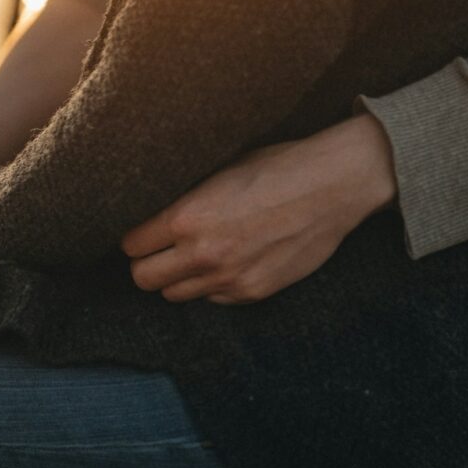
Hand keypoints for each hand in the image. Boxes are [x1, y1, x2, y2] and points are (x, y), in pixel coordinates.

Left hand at [122, 113, 396, 303]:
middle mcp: (203, 253)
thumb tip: (154, 220)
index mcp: (187, 218)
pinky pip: (213, 298)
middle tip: (158, 252)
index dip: (135, 240)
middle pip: (143, 279)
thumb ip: (184, 204)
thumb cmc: (277, 168)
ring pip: (174, 295)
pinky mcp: (253, 292)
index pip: (132, 246)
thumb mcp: (219, 173)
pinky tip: (228, 263)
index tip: (142, 235)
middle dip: (146, 265)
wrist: (335, 184)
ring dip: (177, 279)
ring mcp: (228, 277)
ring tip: (193, 258)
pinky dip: (212, 286)